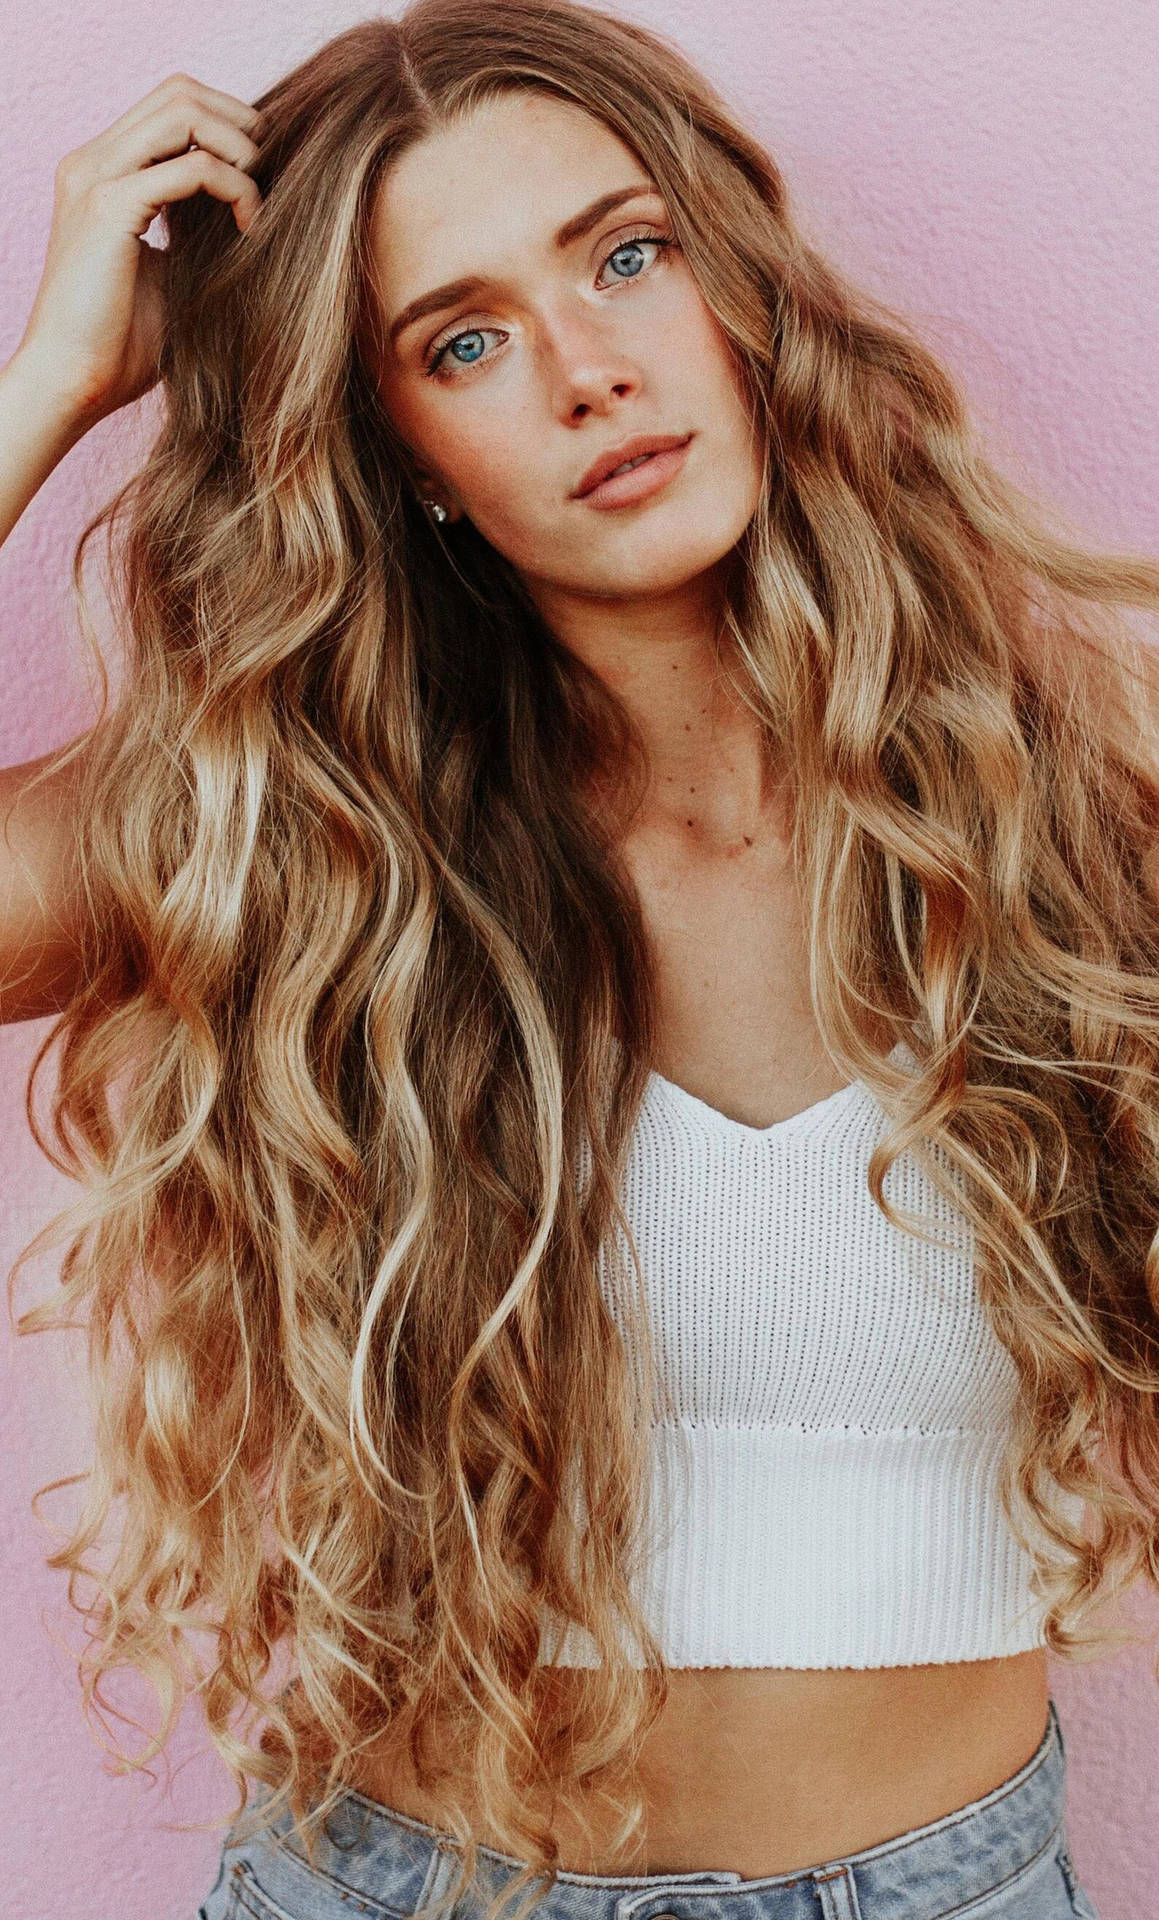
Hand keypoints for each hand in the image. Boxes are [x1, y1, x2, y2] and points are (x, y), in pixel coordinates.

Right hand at [13, 72, 262, 426]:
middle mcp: (93, 161)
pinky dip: (234, 189)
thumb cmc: (120, 345)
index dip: (227, 125)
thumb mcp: (170, 273)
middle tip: (273, 179)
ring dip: (238, 148)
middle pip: (180, 91)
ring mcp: (97, 177)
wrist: (72, 382)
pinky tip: (250, 229)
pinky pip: (192, 167)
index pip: (171, 106)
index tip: (263, 177)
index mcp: (102, 171)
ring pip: (184, 112)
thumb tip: (253, 213)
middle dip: (240, 125)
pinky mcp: (109, 206)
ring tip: (260, 202)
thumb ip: (195, 231)